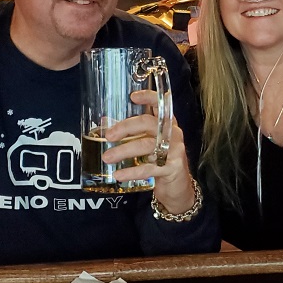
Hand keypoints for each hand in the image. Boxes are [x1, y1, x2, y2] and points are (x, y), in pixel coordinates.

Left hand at [103, 90, 194, 213]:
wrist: (178, 185)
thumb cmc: (160, 158)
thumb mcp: (148, 142)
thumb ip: (130, 132)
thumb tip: (105, 122)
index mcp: (165, 122)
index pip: (159, 104)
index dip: (148, 97)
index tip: (133, 97)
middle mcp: (171, 133)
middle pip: (148, 123)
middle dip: (126, 127)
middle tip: (109, 136)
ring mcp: (173, 150)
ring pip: (146, 145)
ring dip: (124, 151)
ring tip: (107, 157)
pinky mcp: (171, 167)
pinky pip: (148, 168)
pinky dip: (131, 172)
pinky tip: (118, 174)